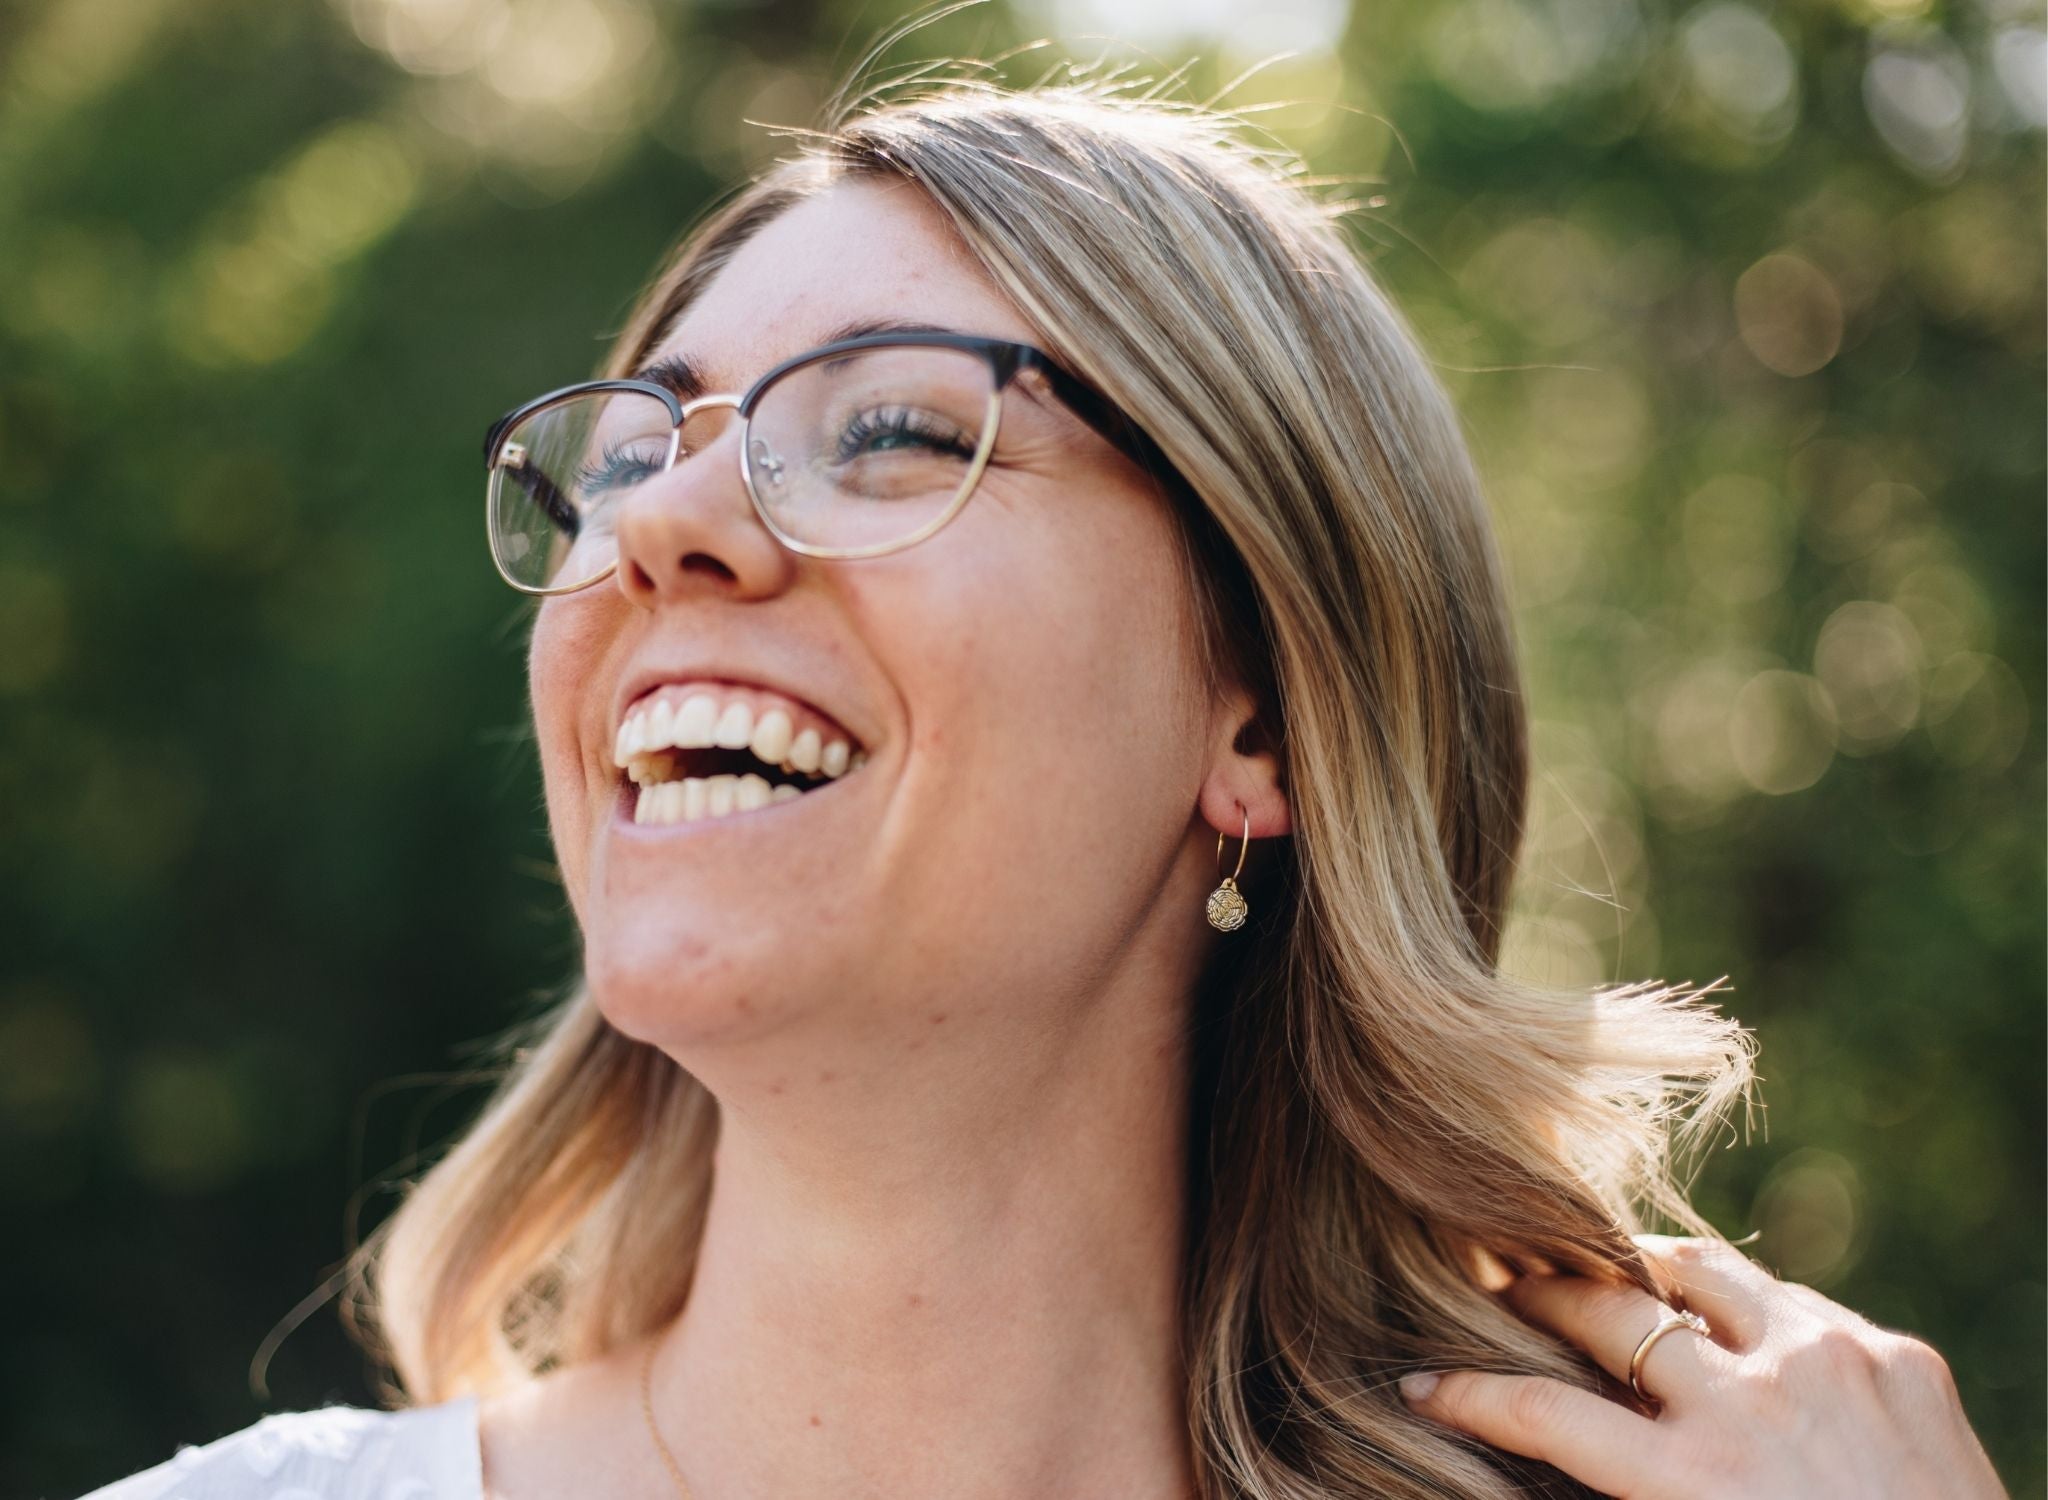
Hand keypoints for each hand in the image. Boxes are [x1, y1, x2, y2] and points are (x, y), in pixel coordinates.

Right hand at [1397, 1233, 2008, 1498]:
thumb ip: (1643, 1484)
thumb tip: (1580, 1433)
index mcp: (1696, 1484)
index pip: (1544, 1415)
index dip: (1468, 1395)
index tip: (1418, 1385)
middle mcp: (1755, 1403)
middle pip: (1609, 1314)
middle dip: (1539, 1298)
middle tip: (1501, 1288)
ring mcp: (1833, 1362)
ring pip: (1702, 1273)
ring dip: (1642, 1273)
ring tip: (1607, 1272)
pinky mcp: (1899, 1354)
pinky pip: (1796, 1304)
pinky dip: (1752, 1315)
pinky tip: (1737, 1331)